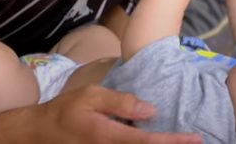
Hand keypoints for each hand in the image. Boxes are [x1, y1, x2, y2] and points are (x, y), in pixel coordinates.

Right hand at [31, 85, 202, 142]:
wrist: (39, 134)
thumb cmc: (65, 111)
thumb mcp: (91, 96)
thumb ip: (121, 103)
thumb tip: (151, 110)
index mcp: (109, 136)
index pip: (149, 142)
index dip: (174, 142)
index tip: (196, 140)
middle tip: (194, 142)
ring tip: (179, 140)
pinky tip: (153, 140)